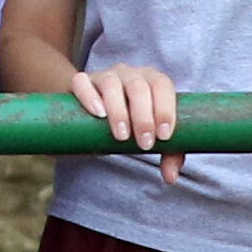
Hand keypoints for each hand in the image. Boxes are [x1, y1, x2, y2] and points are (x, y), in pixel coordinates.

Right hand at [68, 61, 184, 187]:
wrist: (92, 116)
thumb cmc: (130, 125)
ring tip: (121, 136)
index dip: (165, 108)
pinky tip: (97, 114)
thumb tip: (171, 177)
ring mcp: (104, 76)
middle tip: (144, 144)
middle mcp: (129, 74)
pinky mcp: (80, 82)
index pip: (162, 85)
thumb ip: (167, 154)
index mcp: (151, 80)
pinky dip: (90, 96)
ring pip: (112, 83)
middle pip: (139, 86)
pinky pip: (82, 83)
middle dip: (144, 116)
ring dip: (119, 110)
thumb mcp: (149, 137)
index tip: (163, 136)